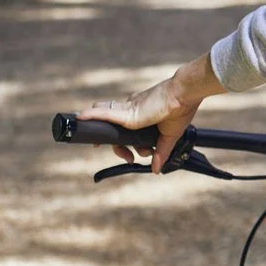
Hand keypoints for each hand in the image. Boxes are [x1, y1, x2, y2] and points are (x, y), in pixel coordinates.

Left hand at [80, 54, 226, 173]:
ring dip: (100, 132)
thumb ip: (161, 152)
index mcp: (140, 115)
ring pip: (104, 119)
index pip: (123, 127)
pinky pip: (104, 113)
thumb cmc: (180, 110)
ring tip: (97, 144)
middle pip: (112, 126)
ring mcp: (127, 110)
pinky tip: (80, 117)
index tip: (131, 156)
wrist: (184, 96)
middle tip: (128, 157)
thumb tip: (157, 169)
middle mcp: (131, 110)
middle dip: (117, 146)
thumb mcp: (169, 136)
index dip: (122, 143)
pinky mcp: (126, 112)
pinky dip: (92, 115)